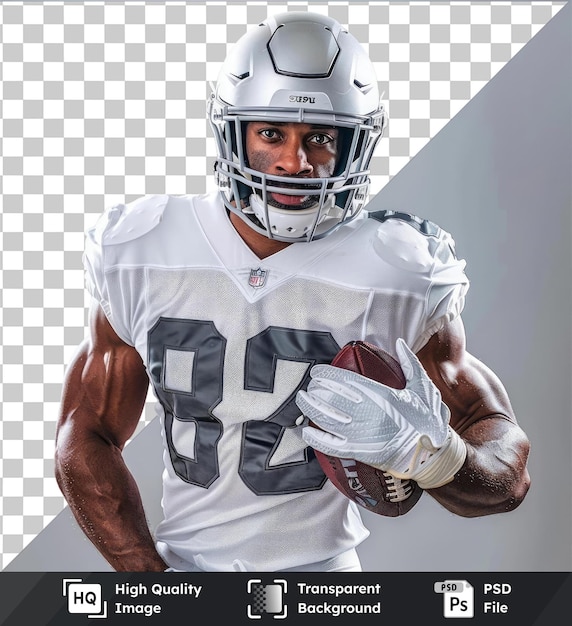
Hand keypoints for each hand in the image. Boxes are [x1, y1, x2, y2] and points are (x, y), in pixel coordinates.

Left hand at [296, 339, 466, 488]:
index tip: (317, 372)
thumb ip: (409, 363)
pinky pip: (331, 445)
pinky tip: (305, 431)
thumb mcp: (422, 387)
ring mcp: (361, 435)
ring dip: (310, 408)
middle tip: (309, 385)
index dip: (327, 375)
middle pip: (332, 399)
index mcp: (381, 397)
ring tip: (301, 400)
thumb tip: (399, 342)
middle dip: (316, 390)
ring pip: (327, 420)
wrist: (430, 455)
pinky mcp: (359, 453)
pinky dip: (315, 439)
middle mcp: (368, 415)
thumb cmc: (426, 420)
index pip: (346, 382)